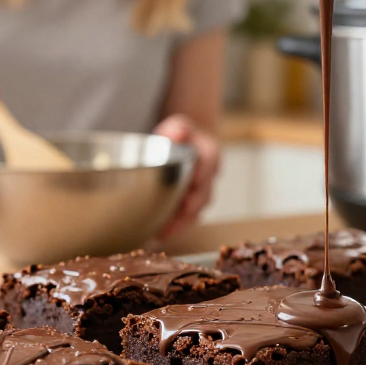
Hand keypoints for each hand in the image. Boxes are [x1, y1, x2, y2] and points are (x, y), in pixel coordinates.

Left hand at [154, 114, 220, 238]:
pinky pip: (186, 221)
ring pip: (195, 212)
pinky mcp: (191, 208)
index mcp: (209, 154)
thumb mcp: (178, 126)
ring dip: (180, 224)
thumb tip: (177, 133)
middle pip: (204, 195)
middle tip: (176, 215)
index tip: (194, 182)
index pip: (210, 163)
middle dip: (190, 207)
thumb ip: (178, 129)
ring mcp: (201, 195)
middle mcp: (209, 177)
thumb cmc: (180, 137)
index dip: (203, 174)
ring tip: (161, 233)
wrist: (184, 147)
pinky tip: (155, 238)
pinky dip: (173, 230)